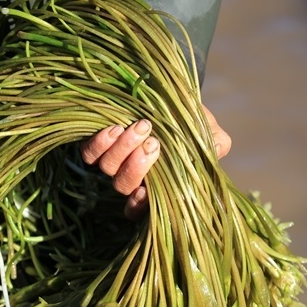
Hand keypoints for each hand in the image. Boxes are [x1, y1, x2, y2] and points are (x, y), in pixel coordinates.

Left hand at [80, 105, 231, 218]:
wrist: (170, 97)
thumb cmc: (193, 124)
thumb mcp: (212, 136)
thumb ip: (216, 147)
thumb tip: (215, 150)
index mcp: (156, 186)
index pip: (140, 209)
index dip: (138, 206)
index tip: (146, 191)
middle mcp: (132, 177)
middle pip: (123, 185)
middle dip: (137, 167)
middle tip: (153, 144)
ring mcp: (114, 160)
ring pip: (107, 167)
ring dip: (122, 149)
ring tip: (140, 127)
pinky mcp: (100, 142)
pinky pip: (90, 152)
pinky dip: (100, 143)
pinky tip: (116, 128)